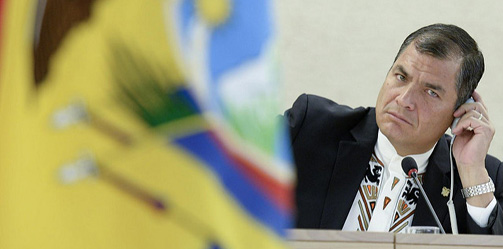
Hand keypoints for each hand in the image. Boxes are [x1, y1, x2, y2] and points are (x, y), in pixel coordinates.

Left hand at [451, 90, 494, 206]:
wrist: (466, 164)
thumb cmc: (463, 150)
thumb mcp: (460, 131)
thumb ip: (461, 120)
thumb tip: (455, 110)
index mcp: (482, 122)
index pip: (480, 104)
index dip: (473, 96)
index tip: (464, 92)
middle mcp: (487, 123)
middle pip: (477, 104)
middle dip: (463, 106)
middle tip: (454, 114)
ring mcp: (488, 126)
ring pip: (474, 110)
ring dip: (460, 118)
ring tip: (455, 127)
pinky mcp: (486, 130)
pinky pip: (473, 119)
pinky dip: (462, 123)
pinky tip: (457, 131)